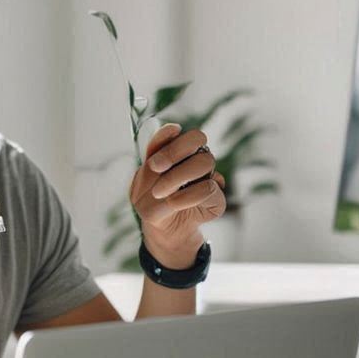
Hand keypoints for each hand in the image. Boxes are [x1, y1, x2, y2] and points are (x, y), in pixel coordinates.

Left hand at [130, 123, 226, 268]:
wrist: (162, 229)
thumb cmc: (150, 202)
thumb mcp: (141, 182)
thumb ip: (153, 157)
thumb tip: (174, 129)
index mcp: (177, 150)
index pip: (178, 132)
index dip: (168, 138)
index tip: (154, 155)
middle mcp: (195, 158)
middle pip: (197, 138)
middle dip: (173, 152)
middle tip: (155, 168)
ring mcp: (209, 175)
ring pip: (204, 162)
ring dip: (177, 176)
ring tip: (159, 192)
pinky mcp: (217, 196)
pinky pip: (208, 188)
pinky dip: (187, 196)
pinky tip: (172, 203)